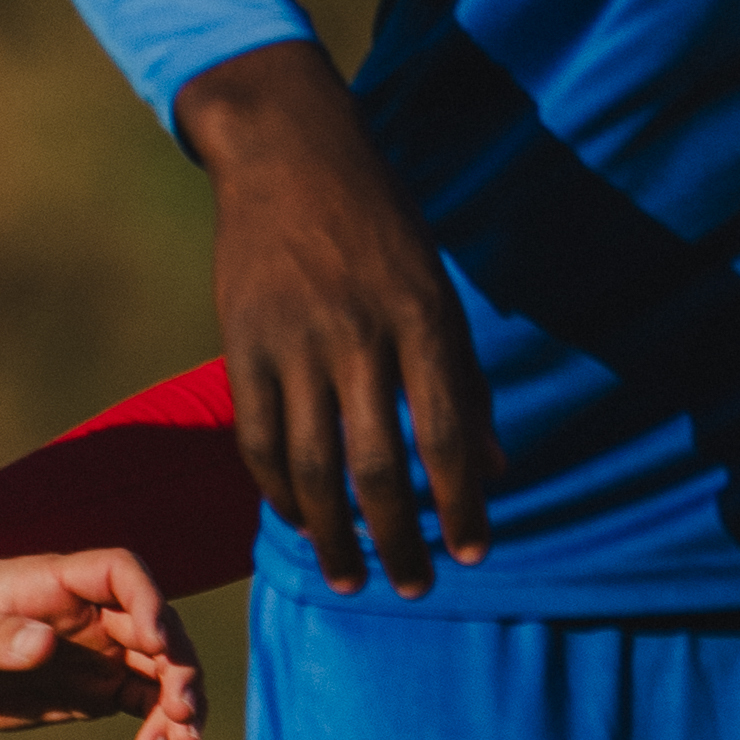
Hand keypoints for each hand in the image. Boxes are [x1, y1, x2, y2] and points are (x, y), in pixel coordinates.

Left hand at [0, 546, 203, 739]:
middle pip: (158, 624)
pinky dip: (160, 723)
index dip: (149, 600)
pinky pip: (143, 700)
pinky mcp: (94, 688)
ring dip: (181, 700)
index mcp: (52, 581)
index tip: (156, 641)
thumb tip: (44, 644)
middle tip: (181, 710)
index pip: (120, 573)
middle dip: (180, 664)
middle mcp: (86, 612)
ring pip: (161, 667)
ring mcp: (96, 650)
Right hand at [175, 34, 494, 594]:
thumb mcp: (437, 286)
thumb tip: (497, 467)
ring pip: (311, 465)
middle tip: (414, 587)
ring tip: (351, 579)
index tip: (475, 551)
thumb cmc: (379, 221)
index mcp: (421, 316)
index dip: (462, 501)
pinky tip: (299, 521)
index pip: (445, 432)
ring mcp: (293, 341)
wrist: (286, 152)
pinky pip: (259, 439)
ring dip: (334, 534)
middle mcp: (358, 334)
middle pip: (376, 465)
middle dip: (399, 539)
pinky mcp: (242, 344)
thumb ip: (464, 378)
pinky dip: (278, 491)